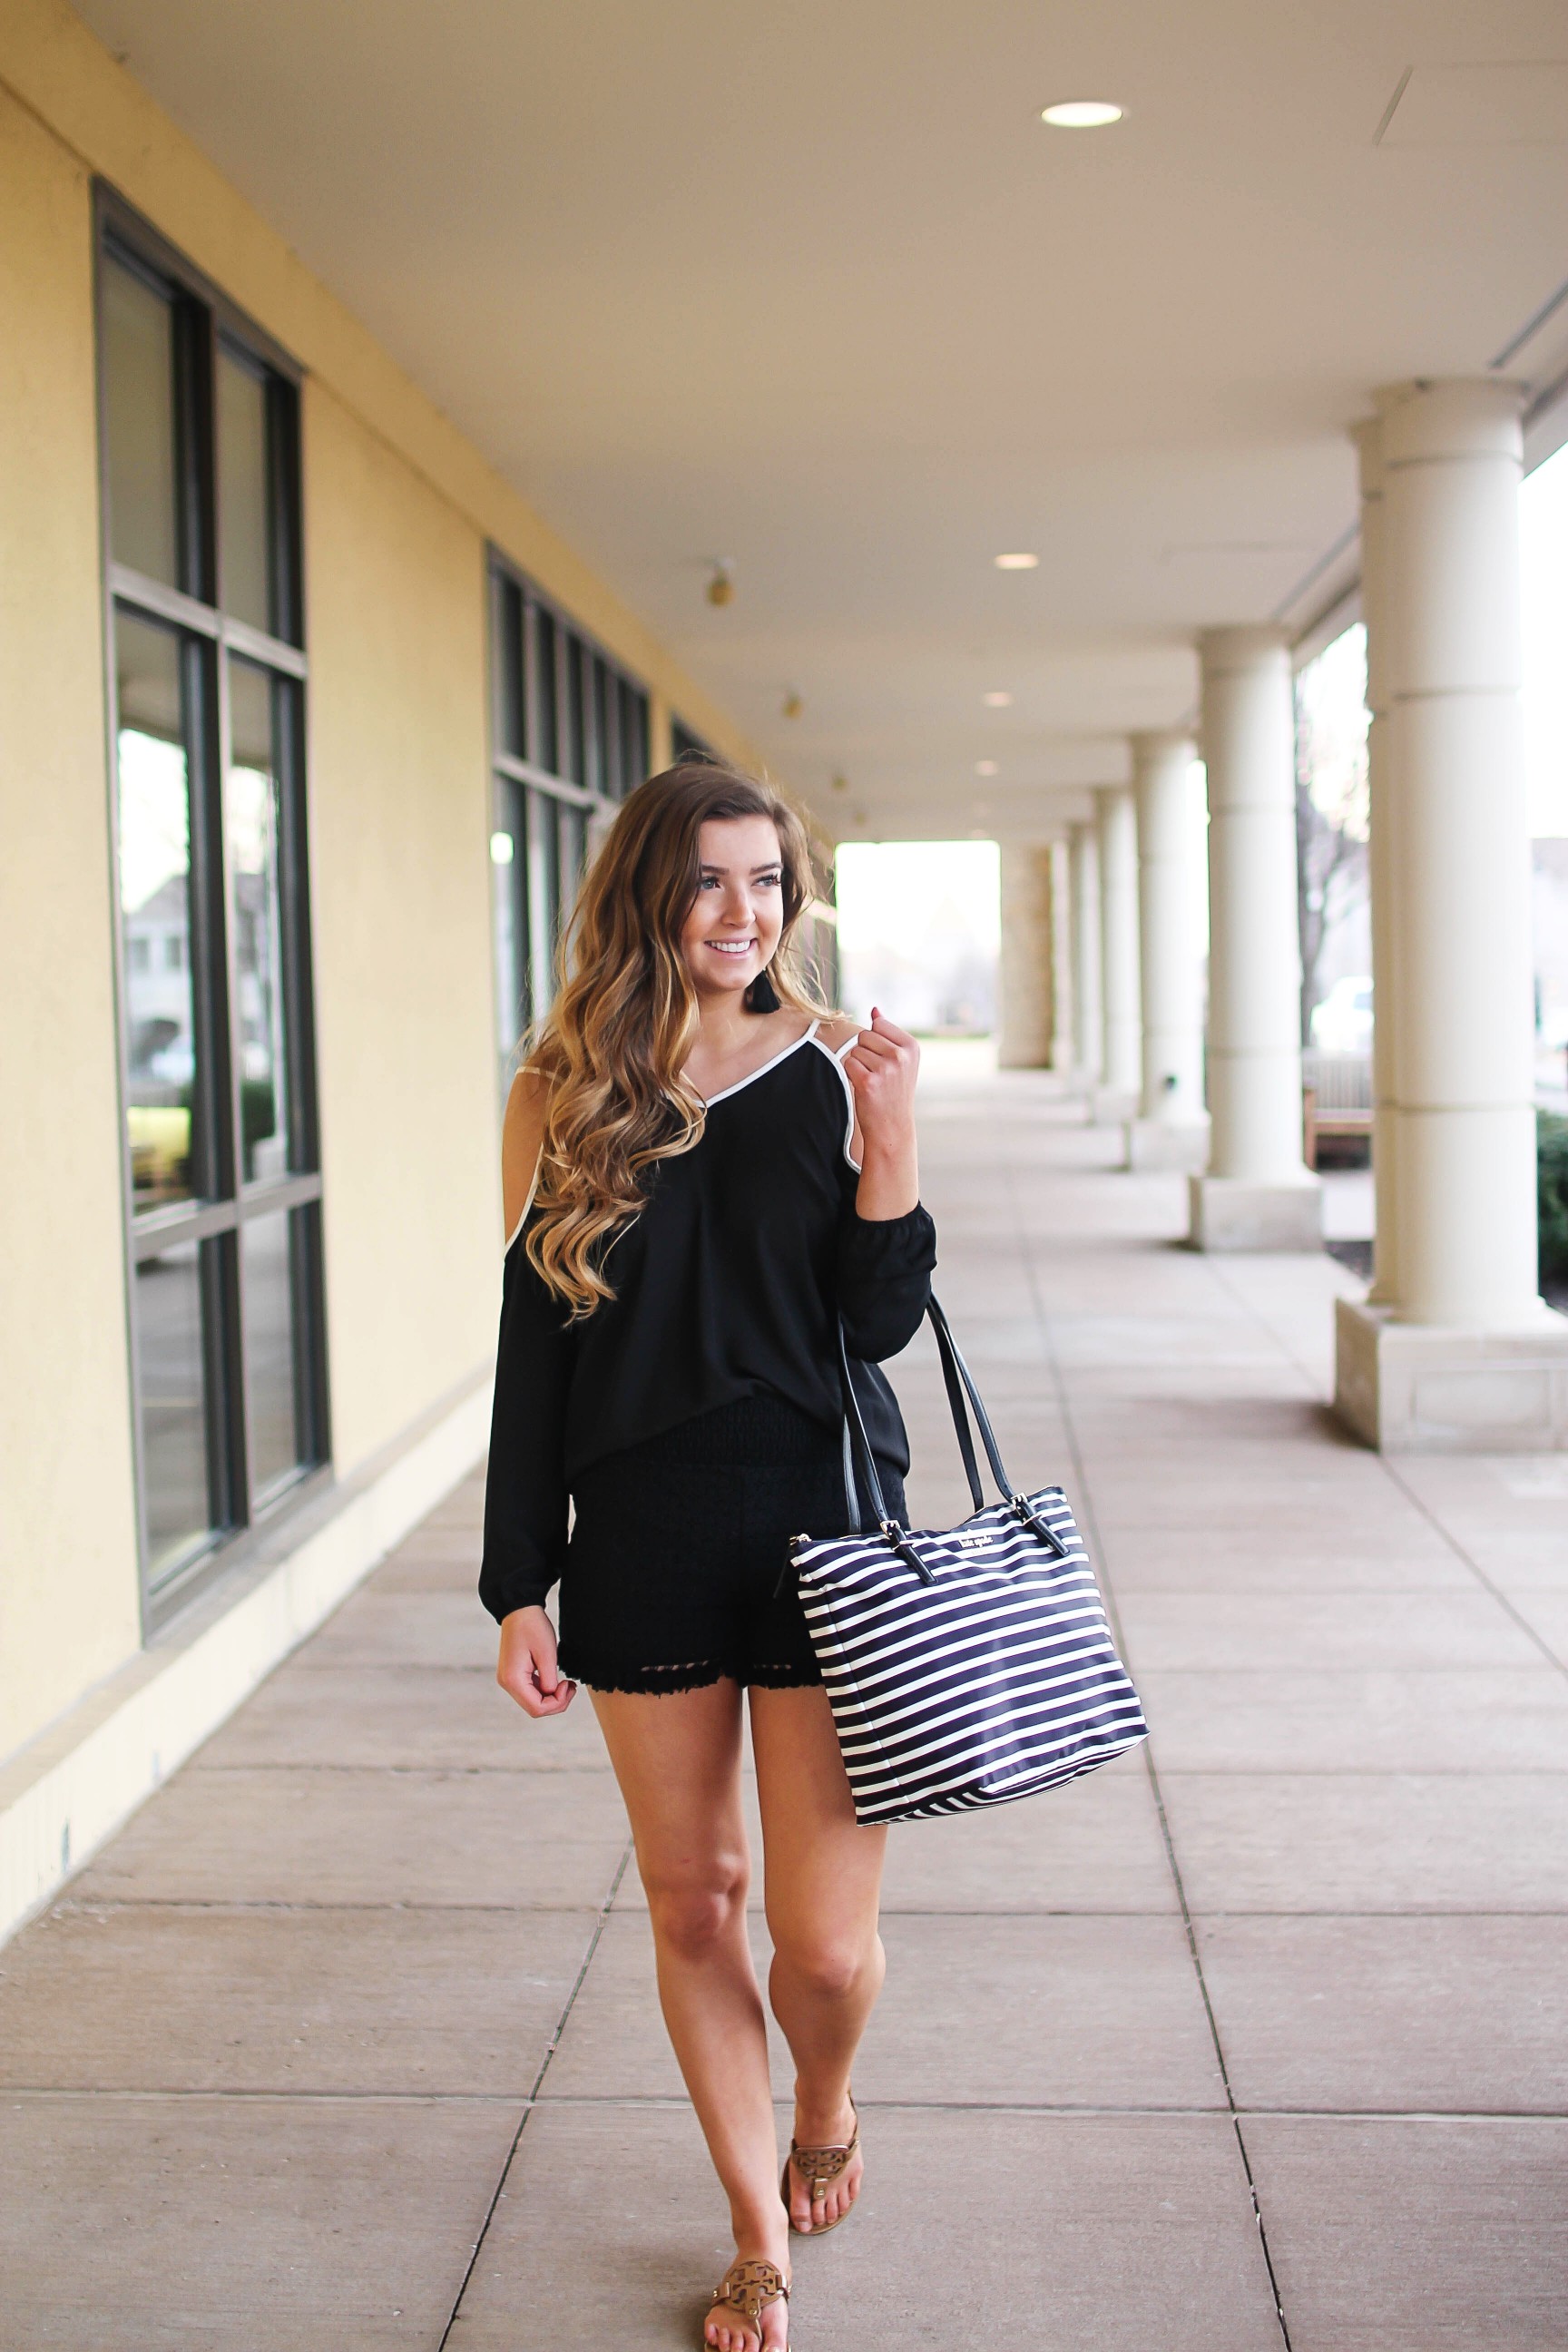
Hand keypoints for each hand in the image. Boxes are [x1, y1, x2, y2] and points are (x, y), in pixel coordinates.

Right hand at [496, 1606, 575, 1716]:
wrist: (519, 1609)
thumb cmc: (533, 1627)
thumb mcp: (547, 1654)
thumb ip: (550, 1681)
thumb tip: (552, 1695)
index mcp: (513, 1680)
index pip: (537, 1708)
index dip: (557, 1703)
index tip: (568, 1684)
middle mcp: (507, 1683)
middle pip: (535, 1708)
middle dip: (556, 1702)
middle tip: (570, 1686)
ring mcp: (509, 1680)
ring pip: (533, 1701)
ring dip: (552, 1697)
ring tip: (566, 1683)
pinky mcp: (514, 1675)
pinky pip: (531, 1691)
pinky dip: (545, 1690)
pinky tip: (556, 1680)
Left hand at [843, 1008, 918, 1155]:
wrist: (893, 1126)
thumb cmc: (893, 1091)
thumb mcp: (900, 1060)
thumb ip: (887, 1033)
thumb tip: (875, 1009)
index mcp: (911, 1046)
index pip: (879, 1024)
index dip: (876, 1043)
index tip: (887, 1062)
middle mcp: (901, 1056)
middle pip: (864, 1036)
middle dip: (865, 1053)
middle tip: (877, 1074)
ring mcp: (886, 1069)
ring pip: (855, 1050)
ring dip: (858, 1065)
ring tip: (873, 1082)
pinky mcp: (868, 1082)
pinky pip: (848, 1064)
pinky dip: (852, 1075)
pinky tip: (865, 1088)